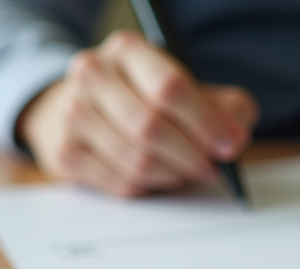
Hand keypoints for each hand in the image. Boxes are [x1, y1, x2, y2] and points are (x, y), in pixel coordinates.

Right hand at [17, 30, 257, 196]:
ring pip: (137, 161)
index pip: (170, 87)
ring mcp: (72, 113)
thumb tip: (236, 134)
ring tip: (187, 173)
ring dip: (173, 175)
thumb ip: (219, 105)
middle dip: (191, 155)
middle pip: (151, 127)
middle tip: (212, 168)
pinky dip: (148, 188)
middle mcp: (93, 74)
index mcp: (127, 50)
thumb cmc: (138, 97)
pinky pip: (120, 182)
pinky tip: (158, 178)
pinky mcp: (64, 152)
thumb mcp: (180, 86)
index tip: (230, 144)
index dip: (206, 121)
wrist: (73, 106)